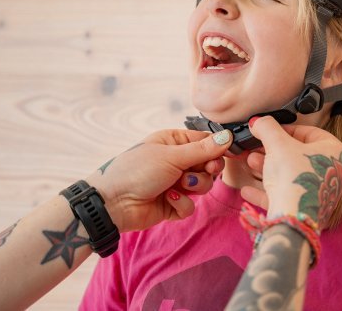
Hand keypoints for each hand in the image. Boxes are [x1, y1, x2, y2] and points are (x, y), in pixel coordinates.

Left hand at [85, 129, 232, 231]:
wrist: (113, 203)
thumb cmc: (137, 171)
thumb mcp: (172, 156)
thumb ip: (203, 149)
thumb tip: (228, 136)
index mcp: (174, 142)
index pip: (206, 142)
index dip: (217, 150)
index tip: (219, 157)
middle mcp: (176, 161)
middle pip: (208, 165)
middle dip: (206, 171)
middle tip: (203, 171)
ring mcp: (174, 183)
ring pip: (202, 186)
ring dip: (194, 187)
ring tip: (177, 185)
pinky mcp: (172, 205)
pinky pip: (190, 205)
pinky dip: (182, 203)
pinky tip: (168, 199)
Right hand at [241, 116, 341, 228]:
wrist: (292, 218)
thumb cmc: (293, 177)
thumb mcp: (277, 144)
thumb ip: (267, 128)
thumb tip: (258, 122)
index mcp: (334, 152)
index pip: (310, 132)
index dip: (286, 129)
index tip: (269, 130)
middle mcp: (332, 172)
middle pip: (298, 155)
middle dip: (272, 151)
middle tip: (257, 147)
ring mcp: (320, 193)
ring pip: (290, 176)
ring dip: (267, 169)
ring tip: (251, 162)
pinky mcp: (307, 210)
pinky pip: (285, 196)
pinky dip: (267, 192)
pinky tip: (248, 191)